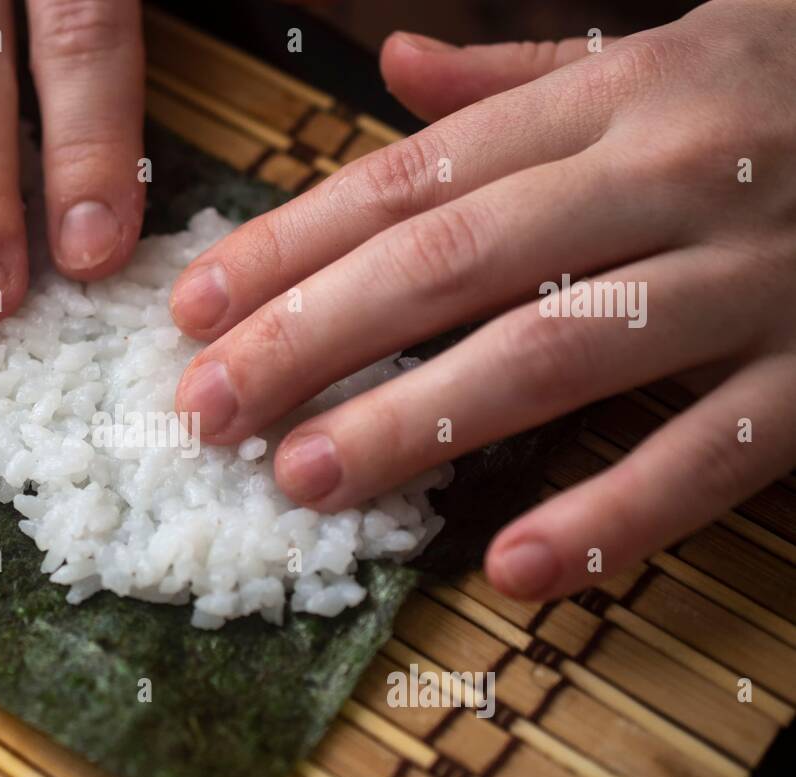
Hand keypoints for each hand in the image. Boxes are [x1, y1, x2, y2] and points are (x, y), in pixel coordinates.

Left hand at [170, 0, 795, 601]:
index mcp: (617, 96)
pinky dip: (618, 515)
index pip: (411, 178)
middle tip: (206, 412)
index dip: (291, 247)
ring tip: (306, 478)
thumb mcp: (669, 46)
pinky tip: (517, 567)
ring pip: (557, 352)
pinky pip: (714, 453)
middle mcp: (668, 176)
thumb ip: (523, 76)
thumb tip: (392, 70)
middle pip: (452, 262)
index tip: (193, 310)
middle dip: (311, 339)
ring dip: (418, 423)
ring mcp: (753, 276)